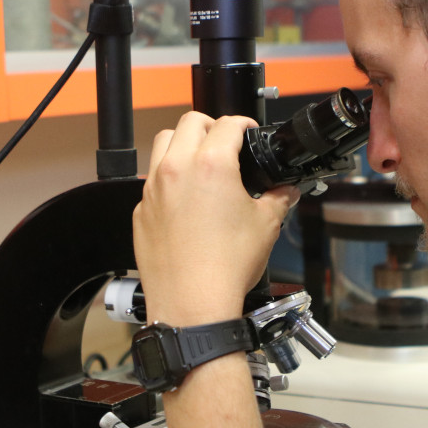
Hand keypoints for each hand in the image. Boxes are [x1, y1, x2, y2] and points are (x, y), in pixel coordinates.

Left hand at [133, 112, 298, 326]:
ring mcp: (153, 189)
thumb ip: (278, 199)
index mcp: (210, 165)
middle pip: (189, 123)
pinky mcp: (141, 211)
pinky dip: (168, 178)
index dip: (244, 124)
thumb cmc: (224, 268)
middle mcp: (176, 170)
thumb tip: (285, 191)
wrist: (192, 305)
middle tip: (226, 142)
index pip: (227, 124)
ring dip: (183, 143)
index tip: (249, 132)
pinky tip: (185, 198)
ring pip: (162, 144)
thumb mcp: (265, 226)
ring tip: (201, 160)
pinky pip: (152, 180)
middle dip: (211, 126)